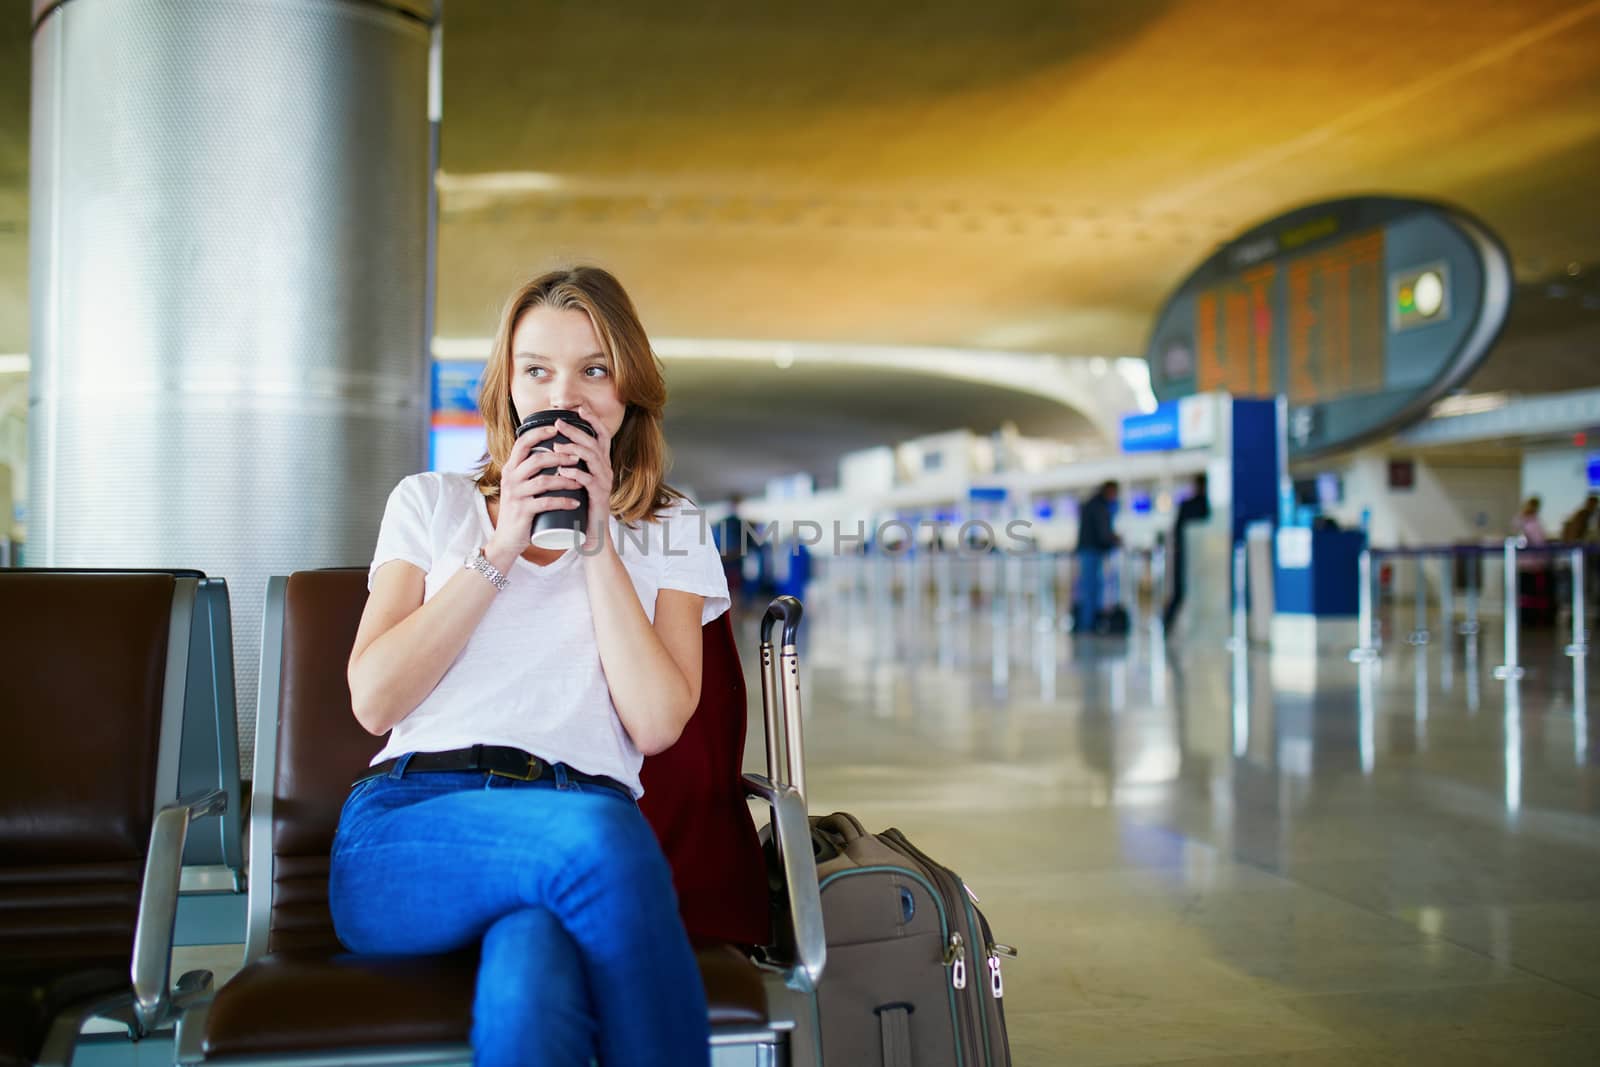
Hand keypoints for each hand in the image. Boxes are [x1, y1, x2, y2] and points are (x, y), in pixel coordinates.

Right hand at [486, 423, 583, 560]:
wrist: (506, 540)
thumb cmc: (519, 511)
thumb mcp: (520, 486)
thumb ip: (530, 472)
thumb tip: (553, 455)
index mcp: (510, 469)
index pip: (522, 443)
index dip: (540, 433)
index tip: (557, 428)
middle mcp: (510, 478)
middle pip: (537, 459)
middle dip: (561, 456)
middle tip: (578, 457)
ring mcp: (516, 495)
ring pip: (544, 480)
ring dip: (566, 479)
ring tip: (581, 480)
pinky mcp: (522, 511)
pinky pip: (546, 503)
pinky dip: (563, 502)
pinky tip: (576, 502)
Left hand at [548, 411, 614, 551]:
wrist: (591, 534)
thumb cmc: (580, 506)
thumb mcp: (577, 481)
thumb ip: (571, 464)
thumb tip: (551, 447)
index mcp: (601, 463)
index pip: (601, 435)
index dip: (592, 420)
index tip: (578, 408)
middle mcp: (606, 469)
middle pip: (594, 443)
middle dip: (576, 430)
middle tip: (558, 423)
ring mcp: (604, 482)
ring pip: (593, 458)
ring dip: (574, 449)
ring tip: (556, 445)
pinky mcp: (599, 496)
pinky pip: (589, 480)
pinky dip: (576, 473)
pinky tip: (564, 470)